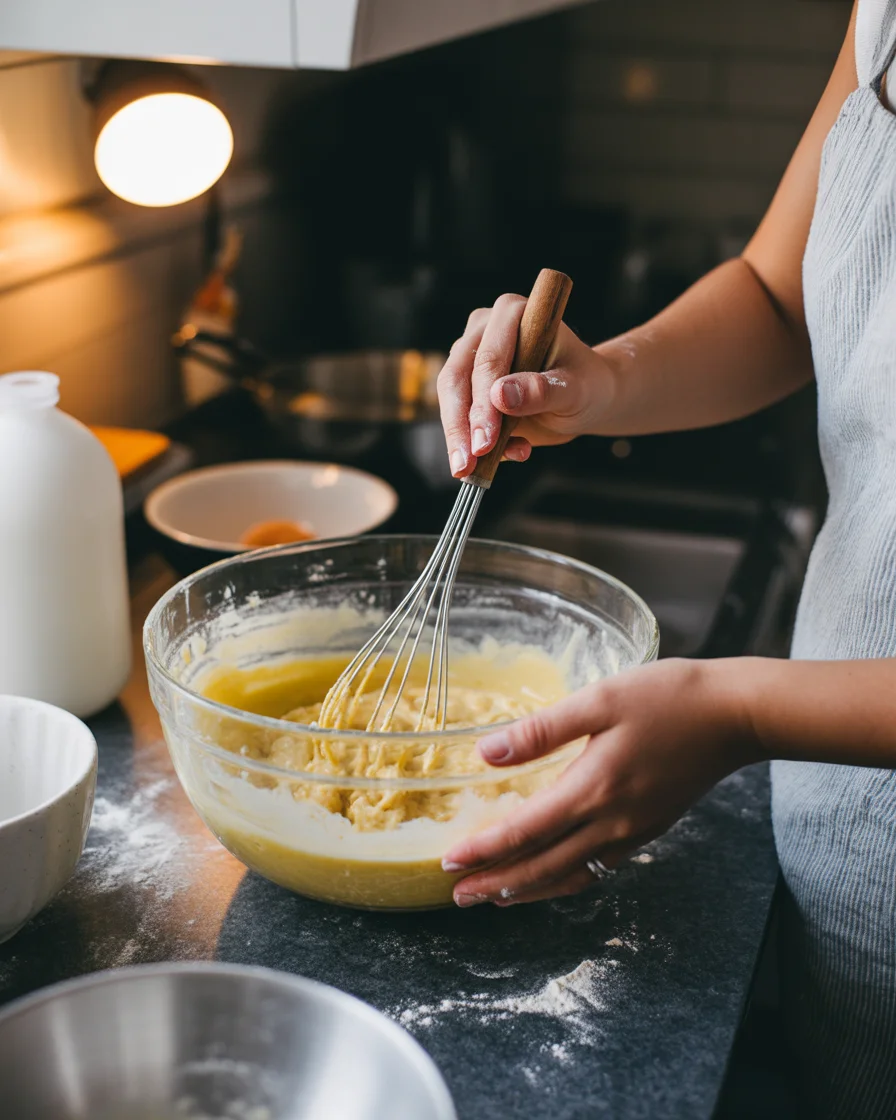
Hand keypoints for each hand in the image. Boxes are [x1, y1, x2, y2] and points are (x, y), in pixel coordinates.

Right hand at [437, 293, 614, 477]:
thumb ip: (542, 390)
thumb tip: (501, 395)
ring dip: (460, 439)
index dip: (482, 403)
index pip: (487, 360)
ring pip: (450, 399)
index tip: (485, 442)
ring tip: (474, 470)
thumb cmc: (587, 385)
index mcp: (513, 313)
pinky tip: (498, 458)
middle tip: (467, 464)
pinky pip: (458, 416)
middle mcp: (485, 329)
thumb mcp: (575, 390)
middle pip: (457, 378)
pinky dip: (471, 444)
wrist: (587, 399)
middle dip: (461, 426)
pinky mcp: (467, 385)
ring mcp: (471, 356)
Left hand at [442, 658, 757, 906]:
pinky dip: (565, 880)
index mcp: (592, 789)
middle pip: (543, 866)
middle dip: (497, 884)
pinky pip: (597, 869)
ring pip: (571, 875)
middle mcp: (611, 822)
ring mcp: (633, 832)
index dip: (485, 850)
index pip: (525, 832)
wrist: (736, 715)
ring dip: (529, 889)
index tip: (449, 862)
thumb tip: (486, 753)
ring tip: (496, 896)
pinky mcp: (648, 829)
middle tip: (458, 896)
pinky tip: (552, 876)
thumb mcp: (599, 700)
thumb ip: (541, 730)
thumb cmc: (668, 697)